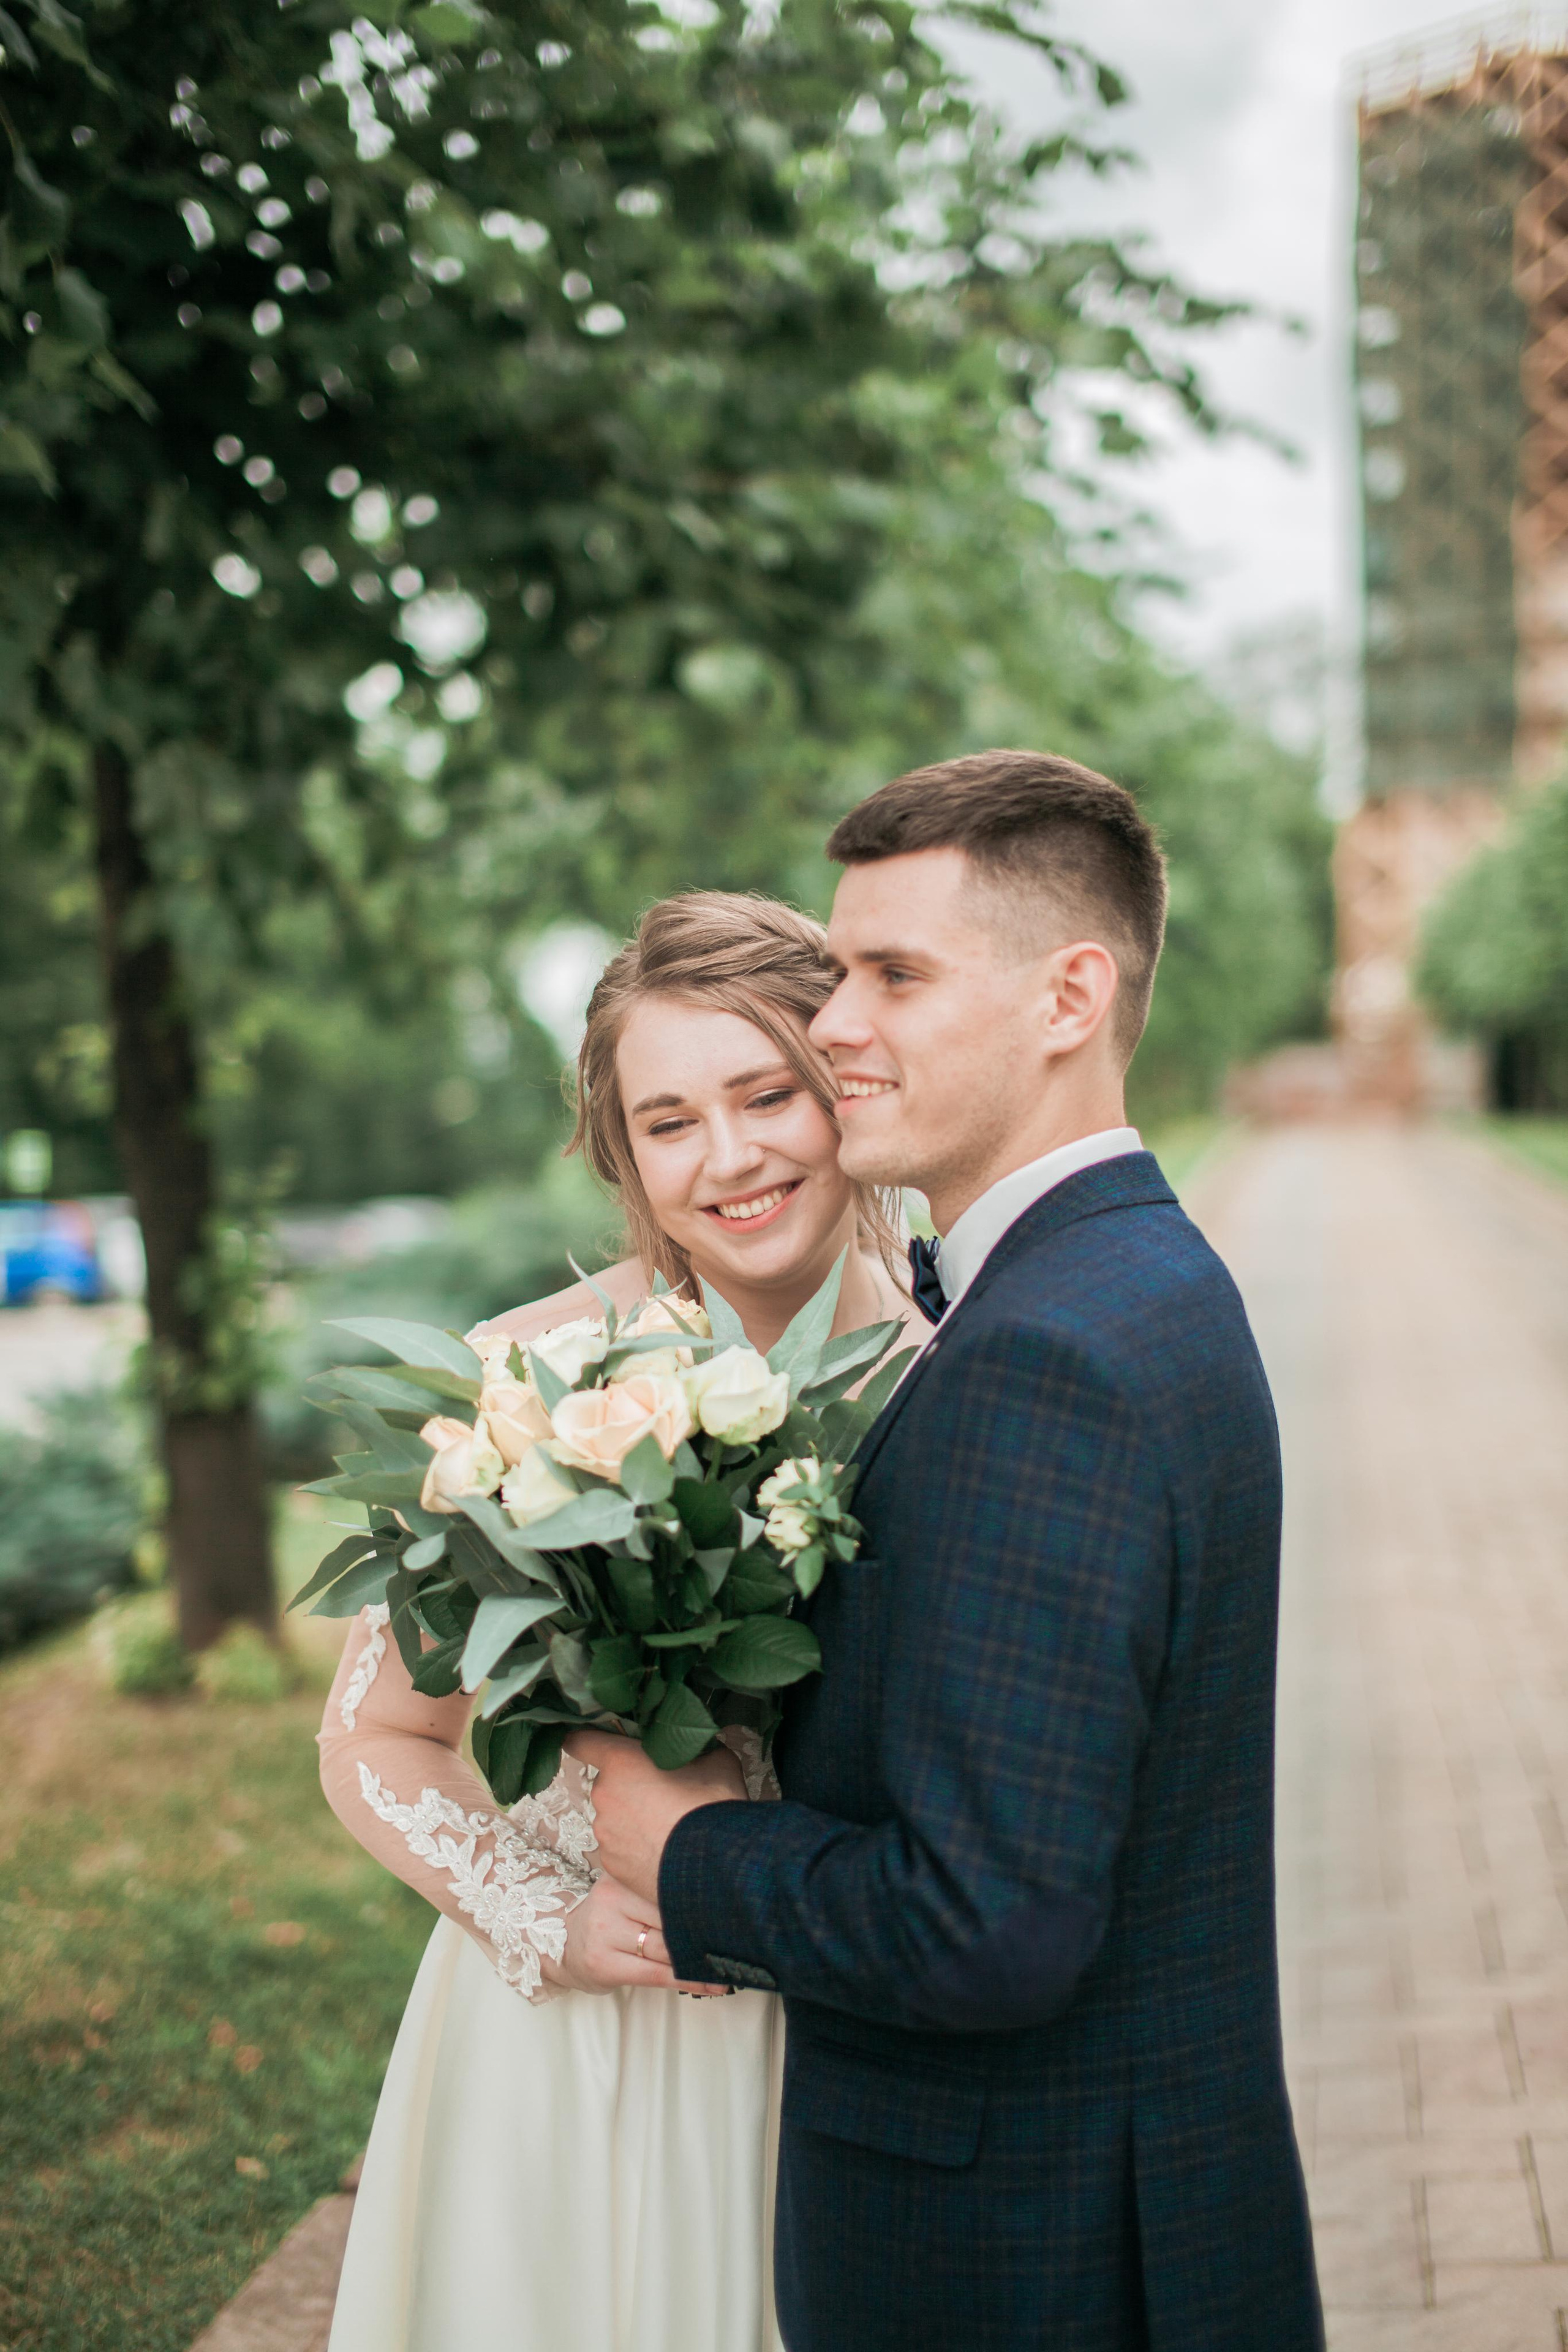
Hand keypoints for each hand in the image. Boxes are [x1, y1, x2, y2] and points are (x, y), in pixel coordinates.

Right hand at [543, 1875, 727, 1996]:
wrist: (560, 1945)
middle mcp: (611, 1898)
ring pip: (668, 1946)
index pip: (674, 1883)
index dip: (707, 1897)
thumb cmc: (610, 1918)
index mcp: (623, 1874)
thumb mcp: (629, 1894)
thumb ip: (662, 1890)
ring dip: (704, 1958)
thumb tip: (722, 1894)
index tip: (741, 1904)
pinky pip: (657, 1974)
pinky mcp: (603, 1963)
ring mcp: (605, 1931)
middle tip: (748, 1937)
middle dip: (708, 1928)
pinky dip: (690, 1980)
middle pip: (673, 1914)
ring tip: (735, 1964)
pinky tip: (713, 1984)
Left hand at [567, 1730, 745, 1905]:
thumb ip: (692, 1749)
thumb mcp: (714, 1759)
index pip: (580, 1741)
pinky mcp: (612, 1865)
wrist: (715, 1866)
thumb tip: (695, 1750)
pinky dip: (636, 1846)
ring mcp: (605, 1833)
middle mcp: (604, 1795)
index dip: (588, 1740)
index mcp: (619, 1761)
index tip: (599, 1745)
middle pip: (608, 1782)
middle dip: (629, 1783)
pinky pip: (620, 1847)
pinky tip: (663, 1849)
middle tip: (662, 1791)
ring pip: (614, 1816)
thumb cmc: (711, 1804)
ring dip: (633, 1817)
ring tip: (667, 1827)